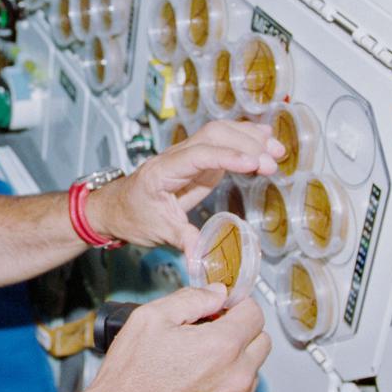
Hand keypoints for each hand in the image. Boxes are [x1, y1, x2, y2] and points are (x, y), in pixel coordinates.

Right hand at [81, 286, 271, 391]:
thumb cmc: (128, 378)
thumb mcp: (150, 318)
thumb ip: (192, 298)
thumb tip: (217, 293)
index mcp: (221, 347)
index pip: (255, 314)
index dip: (238, 306)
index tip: (225, 309)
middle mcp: (235, 380)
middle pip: (261, 344)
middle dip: (241, 334)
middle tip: (210, 334)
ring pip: (251, 376)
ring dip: (233, 365)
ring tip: (195, 367)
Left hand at [87, 119, 282, 252]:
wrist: (114, 208)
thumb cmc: (131, 216)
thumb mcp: (157, 231)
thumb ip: (183, 240)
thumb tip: (202, 258)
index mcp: (162, 171)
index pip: (198, 155)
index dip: (228, 156)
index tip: (254, 162)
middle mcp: (175, 156)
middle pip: (212, 135)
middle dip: (245, 143)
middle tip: (273, 161)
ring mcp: (187, 155)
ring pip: (219, 133)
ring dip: (249, 137)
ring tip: (278, 149)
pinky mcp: (197, 161)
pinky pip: (222, 143)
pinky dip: (244, 139)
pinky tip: (265, 139)